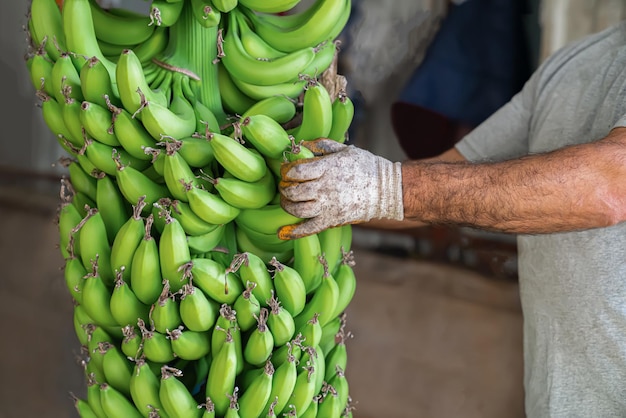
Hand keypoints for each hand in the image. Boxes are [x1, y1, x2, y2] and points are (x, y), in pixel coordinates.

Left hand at [278, 139, 403, 238]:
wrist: (386, 190)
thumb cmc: (366, 166)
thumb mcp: (345, 149)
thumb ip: (322, 145)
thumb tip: (302, 144)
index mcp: (328, 168)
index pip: (296, 171)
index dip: (287, 171)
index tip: (286, 171)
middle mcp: (325, 188)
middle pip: (293, 191)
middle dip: (284, 189)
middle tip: (285, 186)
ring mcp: (328, 206)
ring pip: (297, 210)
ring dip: (287, 206)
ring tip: (288, 201)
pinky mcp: (332, 220)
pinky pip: (308, 229)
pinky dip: (294, 232)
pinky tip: (283, 231)